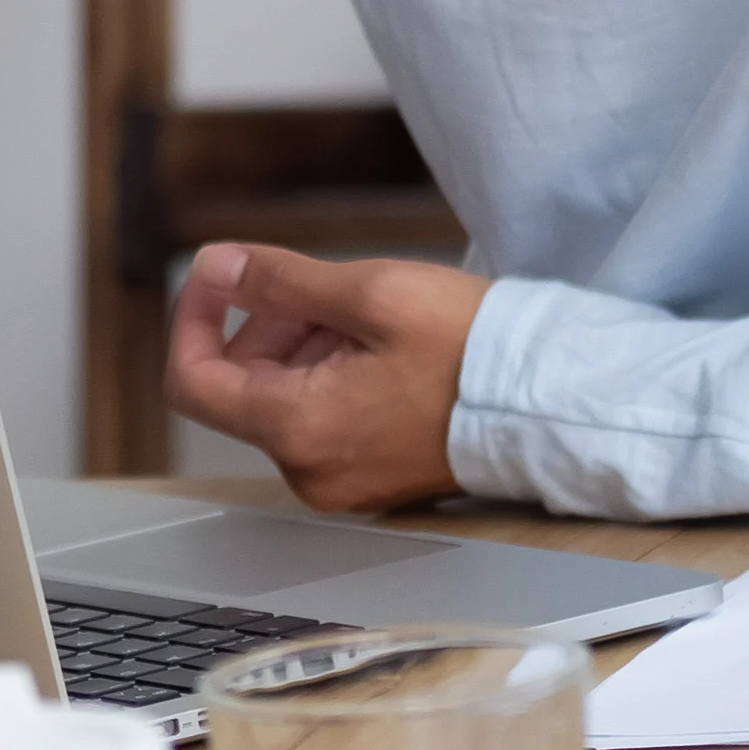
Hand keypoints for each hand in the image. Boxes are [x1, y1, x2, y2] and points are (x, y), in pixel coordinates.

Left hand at [161, 241, 484, 514]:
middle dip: (269, 323)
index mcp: (299, 432)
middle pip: (242, 384)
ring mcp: (344, 482)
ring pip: (284, 397)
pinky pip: (324, 419)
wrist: (556, 402)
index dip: (191, 318)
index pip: (192, 381)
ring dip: (304, 344)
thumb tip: (215, 268)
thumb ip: (278, 280)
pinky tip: (381, 346)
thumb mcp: (369, 292)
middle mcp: (311, 471)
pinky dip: (333, 373)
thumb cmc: (474, 349)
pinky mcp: (374, 478)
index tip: (218, 276)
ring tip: (366, 314)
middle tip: (329, 290)